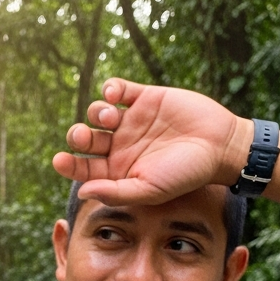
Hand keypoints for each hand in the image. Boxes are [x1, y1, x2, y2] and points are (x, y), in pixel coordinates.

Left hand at [52, 78, 250, 206]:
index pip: (84, 167)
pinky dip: (110, 87)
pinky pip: (118, 89)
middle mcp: (121, 145)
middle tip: (83, 135)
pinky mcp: (145, 98)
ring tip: (111, 117)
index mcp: (118, 170)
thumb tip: (81, 193)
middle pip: (86, 138)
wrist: (219, 146)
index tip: (60, 160)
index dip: (69, 164)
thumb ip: (116, 192)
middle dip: (78, 135)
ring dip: (97, 112)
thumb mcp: (149, 190)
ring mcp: (132, 120)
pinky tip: (114, 93)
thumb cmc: (186, 174)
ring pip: (98, 112)